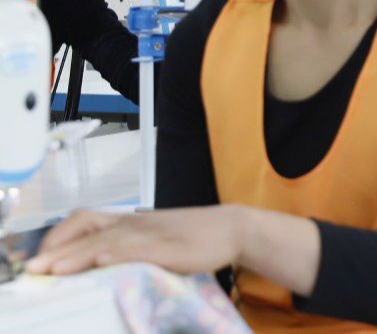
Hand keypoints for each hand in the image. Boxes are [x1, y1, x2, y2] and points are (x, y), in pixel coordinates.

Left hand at [27, 205, 246, 276]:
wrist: (232, 228)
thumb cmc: (193, 236)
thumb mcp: (154, 238)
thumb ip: (127, 248)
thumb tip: (96, 265)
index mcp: (130, 220)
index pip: (84, 219)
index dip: (58, 236)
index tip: (40, 258)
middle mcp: (136, 223)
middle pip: (88, 231)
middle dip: (57, 250)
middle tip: (33, 269)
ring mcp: (152, 234)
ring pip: (108, 240)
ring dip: (77, 255)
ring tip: (54, 269)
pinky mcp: (169, 247)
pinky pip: (139, 248)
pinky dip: (119, 253)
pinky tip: (104, 259)